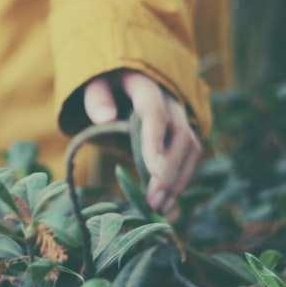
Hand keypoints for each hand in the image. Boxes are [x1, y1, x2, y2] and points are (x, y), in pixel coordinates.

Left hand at [82, 70, 200, 213]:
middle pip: (181, 135)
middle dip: (169, 170)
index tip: (154, 172)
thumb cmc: (106, 82)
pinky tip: (166, 202)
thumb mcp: (94, 83)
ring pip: (191, 149)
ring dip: (178, 180)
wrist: (123, 78)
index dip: (156, 142)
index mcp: (146, 85)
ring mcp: (179, 118)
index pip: (155, 113)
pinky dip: (180, 181)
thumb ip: (96, 97)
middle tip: (153, 199)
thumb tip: (105, 118)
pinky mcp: (181, 135)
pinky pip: (188, 158)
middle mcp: (170, 101)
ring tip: (159, 207)